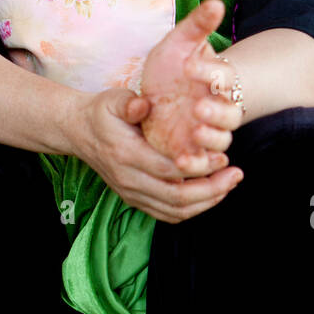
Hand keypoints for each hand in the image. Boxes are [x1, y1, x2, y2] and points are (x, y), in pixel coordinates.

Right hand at [69, 85, 243, 224]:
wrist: (77, 132)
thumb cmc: (100, 112)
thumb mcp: (112, 100)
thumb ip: (129, 102)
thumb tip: (145, 104)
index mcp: (125, 155)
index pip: (168, 170)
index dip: (199, 168)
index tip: (223, 157)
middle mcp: (128, 180)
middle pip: (176, 198)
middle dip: (212, 190)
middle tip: (236, 175)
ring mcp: (131, 193)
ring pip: (174, 211)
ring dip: (206, 203)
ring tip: (229, 185)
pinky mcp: (134, 199)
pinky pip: (167, 214)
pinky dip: (192, 209)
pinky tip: (210, 195)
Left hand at [140, 0, 244, 176]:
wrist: (153, 99)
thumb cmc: (170, 69)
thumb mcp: (177, 44)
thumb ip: (197, 25)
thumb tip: (217, 2)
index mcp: (216, 79)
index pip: (222, 75)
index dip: (209, 70)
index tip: (189, 65)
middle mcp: (217, 107)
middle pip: (231, 114)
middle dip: (217, 112)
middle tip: (198, 106)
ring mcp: (206, 131)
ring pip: (222, 141)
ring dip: (211, 139)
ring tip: (193, 133)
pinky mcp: (193, 151)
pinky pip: (203, 163)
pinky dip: (196, 163)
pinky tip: (180, 160)